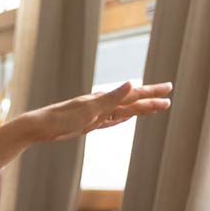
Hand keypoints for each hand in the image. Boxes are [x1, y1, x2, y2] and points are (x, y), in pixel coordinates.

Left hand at [15, 81, 172, 142]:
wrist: (40, 127)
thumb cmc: (62, 118)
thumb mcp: (89, 109)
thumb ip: (111, 98)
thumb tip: (131, 84)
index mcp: (104, 100)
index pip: (134, 95)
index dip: (152, 93)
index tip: (169, 88)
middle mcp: (102, 105)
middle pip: (131, 103)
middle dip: (150, 101)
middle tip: (168, 99)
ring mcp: (96, 114)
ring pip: (123, 111)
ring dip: (139, 109)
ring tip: (154, 107)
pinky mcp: (88, 124)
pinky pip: (111, 120)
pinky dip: (121, 118)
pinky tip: (126, 117)